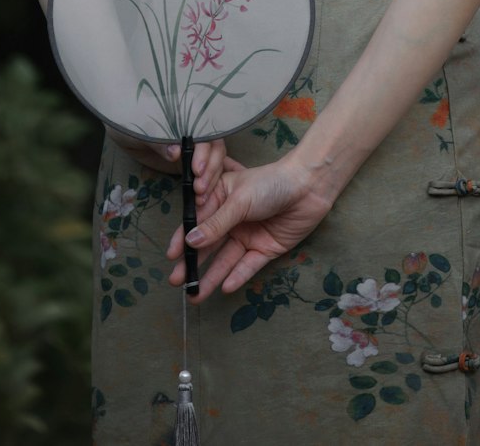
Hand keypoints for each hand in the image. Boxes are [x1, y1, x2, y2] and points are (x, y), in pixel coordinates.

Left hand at [110, 133, 226, 202]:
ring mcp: (194, 148)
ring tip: (200, 197)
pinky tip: (200, 199)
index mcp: (187, 118)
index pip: (206, 132)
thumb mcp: (142, 132)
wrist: (123, 132)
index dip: (204, 151)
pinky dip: (207, 185)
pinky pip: (205, 172)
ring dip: (211, 179)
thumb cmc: (132, 124)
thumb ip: (159, 141)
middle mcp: (195, 131)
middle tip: (199, 188)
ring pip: (214, 161)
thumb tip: (176, 152)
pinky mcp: (190, 162)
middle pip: (215, 148)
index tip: (196, 170)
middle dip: (211, 168)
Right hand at [166, 153, 333, 300]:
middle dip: (192, 264)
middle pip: (209, 245)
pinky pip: (248, 266)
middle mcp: (232, 220)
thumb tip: (189, 242)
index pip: (197, 221)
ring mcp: (248, 236)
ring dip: (211, 277)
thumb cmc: (270, 183)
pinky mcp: (265, 250)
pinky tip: (225, 288)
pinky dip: (237, 276)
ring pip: (226, 260)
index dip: (183, 238)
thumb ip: (216, 223)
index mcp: (221, 199)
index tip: (170, 256)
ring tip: (194, 295)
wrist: (308, 187)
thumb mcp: (239, 200)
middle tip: (176, 282)